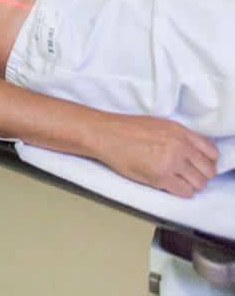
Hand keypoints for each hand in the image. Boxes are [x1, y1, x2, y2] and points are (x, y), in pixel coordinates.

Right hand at [99, 114, 219, 197]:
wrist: (105, 134)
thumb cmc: (126, 129)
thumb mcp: (159, 125)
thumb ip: (180, 137)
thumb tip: (195, 153)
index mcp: (180, 131)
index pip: (212, 152)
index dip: (207, 161)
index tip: (199, 165)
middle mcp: (179, 145)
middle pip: (209, 171)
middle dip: (200, 175)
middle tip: (187, 175)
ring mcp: (171, 162)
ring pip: (199, 184)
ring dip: (190, 185)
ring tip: (176, 180)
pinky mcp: (161, 177)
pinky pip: (185, 193)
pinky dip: (179, 192)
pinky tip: (168, 184)